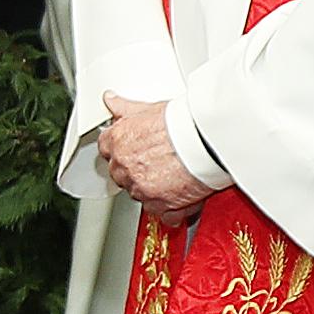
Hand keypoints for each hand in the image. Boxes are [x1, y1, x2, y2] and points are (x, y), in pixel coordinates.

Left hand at [97, 95, 215, 211]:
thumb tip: (111, 100)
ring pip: (140, 194)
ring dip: (154, 189)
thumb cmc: (183, 123)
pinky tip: (182, 198)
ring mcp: (140, 187)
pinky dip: (171, 210)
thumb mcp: (150, 108)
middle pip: (121, 174)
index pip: (107, 149)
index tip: (134, 151)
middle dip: (137, 171)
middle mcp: (124, 167)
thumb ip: (126, 108)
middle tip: (158, 163)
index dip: (122, 150)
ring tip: (175, 176)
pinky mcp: (159, 204)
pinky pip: (161, 213)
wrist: (207, 140)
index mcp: (118, 141)